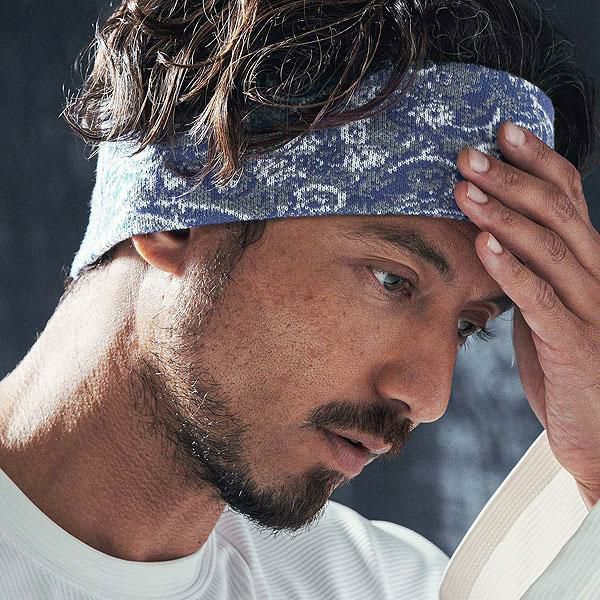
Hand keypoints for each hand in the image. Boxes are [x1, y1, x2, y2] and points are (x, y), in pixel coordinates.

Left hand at [453, 120, 599, 510]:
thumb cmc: (570, 365)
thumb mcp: (551, 306)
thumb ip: (533, 270)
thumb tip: (494, 236)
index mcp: (589, 262)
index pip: (567, 196)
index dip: (538, 159)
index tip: (503, 130)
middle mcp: (597, 275)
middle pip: (556, 211)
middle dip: (511, 177)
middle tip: (468, 154)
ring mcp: (590, 308)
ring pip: (548, 247)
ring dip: (503, 214)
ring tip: (465, 189)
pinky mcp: (575, 344)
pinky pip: (540, 299)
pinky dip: (510, 269)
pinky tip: (482, 244)